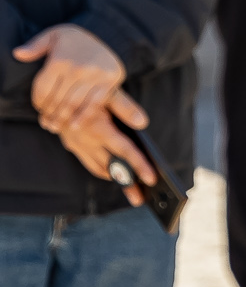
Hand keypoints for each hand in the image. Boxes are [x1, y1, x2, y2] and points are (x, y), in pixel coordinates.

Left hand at [13, 23, 124, 133]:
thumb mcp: (53, 36)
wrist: (108, 34)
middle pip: (58, 99)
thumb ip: (35, 46)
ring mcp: (94, 76)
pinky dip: (83, 117)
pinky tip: (74, 125)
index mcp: (60, 60)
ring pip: (74, 104)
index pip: (43, 89)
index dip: (38, 102)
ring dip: (63, 119)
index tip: (39, 108)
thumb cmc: (75, 38)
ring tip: (56, 126)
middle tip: (46, 123)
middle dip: (50, 114)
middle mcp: (77, 69)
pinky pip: (94, 104)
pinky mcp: (109, 82)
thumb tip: (17, 54)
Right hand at [55, 90, 154, 205]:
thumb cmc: (85, 88)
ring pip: (99, 169)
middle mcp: (85, 140)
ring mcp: (76, 145)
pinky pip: (89, 163)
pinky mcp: (71, 145)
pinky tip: (114, 174)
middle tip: (141, 198)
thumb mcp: (107, 93)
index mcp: (97, 128)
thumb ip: (126, 107)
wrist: (53, 89)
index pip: (123, 150)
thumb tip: (143, 122)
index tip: (151, 178)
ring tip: (131, 189)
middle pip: (112, 167)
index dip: (138, 165)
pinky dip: (103, 170)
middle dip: (127, 184)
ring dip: (115, 179)